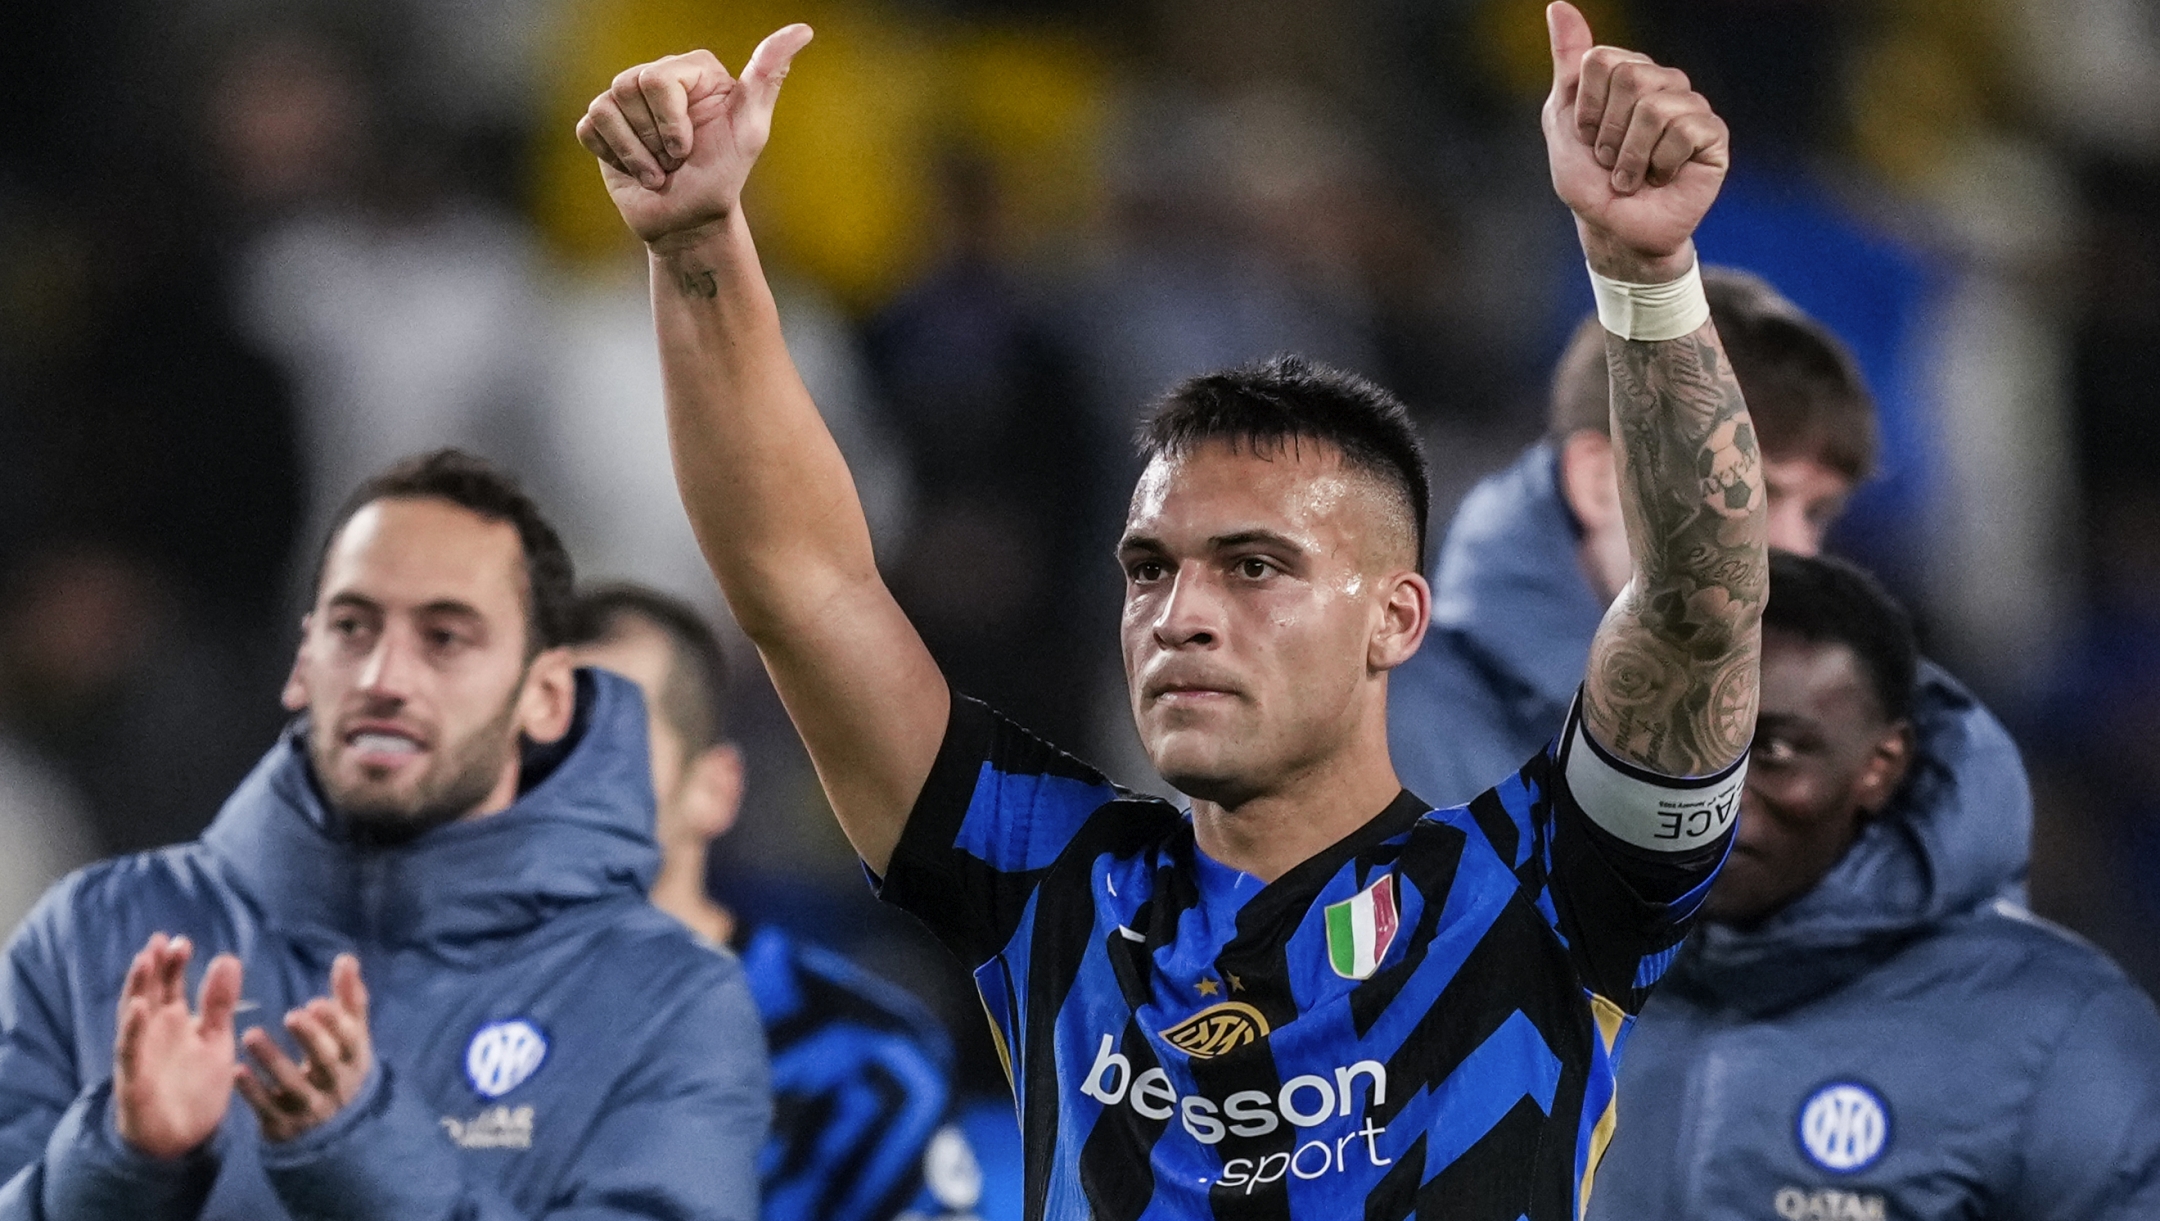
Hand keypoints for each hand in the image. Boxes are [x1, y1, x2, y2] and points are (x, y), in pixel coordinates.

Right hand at [114, 934, 242, 1159]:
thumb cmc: (196, 1085)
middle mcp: (153, 1032)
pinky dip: (132, 1029)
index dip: (173, 963)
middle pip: (150, 993)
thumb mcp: (216, 1039)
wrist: (183, 1138)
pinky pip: (130, 1051)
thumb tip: (228, 958)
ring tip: (145, 960)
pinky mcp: (134, 1078)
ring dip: (138, 988)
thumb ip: (220, 1003)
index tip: (182, 941)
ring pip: (134, 1015)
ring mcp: (141, 1053)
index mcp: (173, 1021)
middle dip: (155, 968)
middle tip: (161, 940)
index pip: (171, 985)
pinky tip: (138, 1009)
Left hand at [234, 954, 372, 1142]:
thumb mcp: (350, 1034)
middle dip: (310, 1039)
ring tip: (250, 1035)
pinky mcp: (285, 1125)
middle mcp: (336, 1085)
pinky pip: (267, 1109)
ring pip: (293, 1086)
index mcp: (354, 1059)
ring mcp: (311, 1108)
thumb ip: (348, 998)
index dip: (335, 1024)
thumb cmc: (338, 1063)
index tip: (316, 1002)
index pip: (350, 1041)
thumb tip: (346, 958)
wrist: (332, 1124)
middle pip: (326, 1063)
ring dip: (273, 1061)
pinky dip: (252, 1092)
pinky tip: (236, 1071)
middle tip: (291, 1015)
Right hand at [576, 26, 814, 248]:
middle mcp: (657, 74)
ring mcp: (625, 98)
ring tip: (659, 168)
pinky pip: (590, 128)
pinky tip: (637, 168)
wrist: (690, 219)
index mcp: (694, 67)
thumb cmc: (723, 173)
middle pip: (628, 88)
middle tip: (676, 158)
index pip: (658, 80)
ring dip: (636, 154)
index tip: (690, 147)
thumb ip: (768, 75)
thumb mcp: (751, 128)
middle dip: (654, 139)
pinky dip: (615, 157)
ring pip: (606, 109)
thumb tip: (802, 30)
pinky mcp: (601, 123)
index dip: (671, 123)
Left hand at [1541, 1, 1727, 281]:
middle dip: (1608, 131)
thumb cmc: (1589, 180)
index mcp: (1628, 72)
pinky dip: (1659, 164)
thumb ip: (1567, 62)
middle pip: (1630, 77)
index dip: (1586, 107)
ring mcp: (1692, 106)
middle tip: (1610, 159)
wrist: (1613, 229)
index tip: (1586, 137)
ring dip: (1630, 155)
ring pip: (1655, 106)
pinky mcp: (1713, 136)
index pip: (1601, 60)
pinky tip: (1660, 178)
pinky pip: (1684, 131)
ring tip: (1631, 175)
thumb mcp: (1563, 119)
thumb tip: (1559, 6)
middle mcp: (1664, 82)